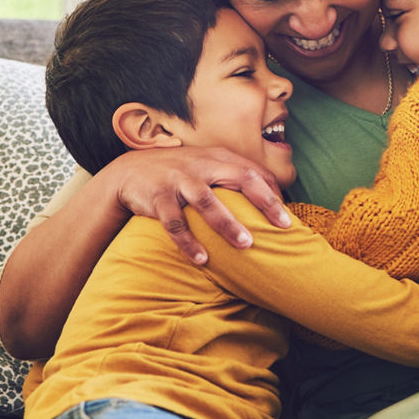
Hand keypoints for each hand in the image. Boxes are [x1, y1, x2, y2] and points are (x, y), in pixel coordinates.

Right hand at [104, 147, 289, 263]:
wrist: (130, 171)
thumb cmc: (180, 174)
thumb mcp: (207, 167)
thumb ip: (234, 177)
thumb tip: (272, 201)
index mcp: (218, 158)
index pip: (254, 171)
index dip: (274, 192)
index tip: (288, 216)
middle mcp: (202, 165)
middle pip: (240, 178)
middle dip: (264, 201)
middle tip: (283, 225)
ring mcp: (179, 180)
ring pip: (207, 201)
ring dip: (227, 223)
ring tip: (246, 245)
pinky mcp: (158, 197)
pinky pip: (175, 222)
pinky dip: (188, 242)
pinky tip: (202, 260)